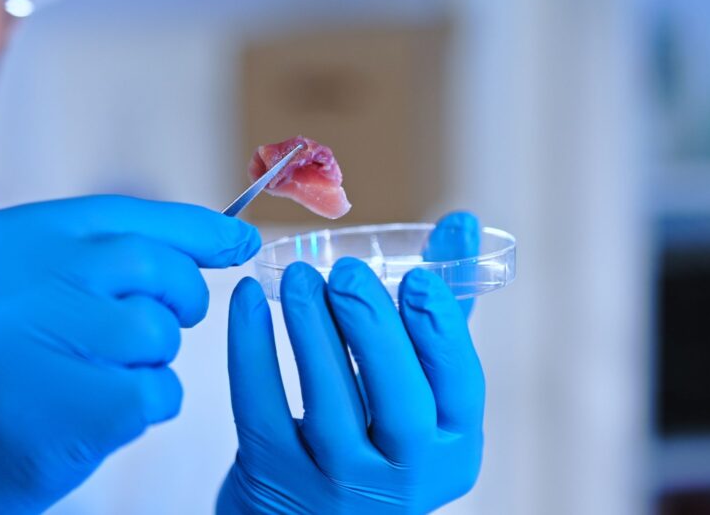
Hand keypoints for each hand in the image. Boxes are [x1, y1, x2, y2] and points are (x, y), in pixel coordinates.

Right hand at [0, 196, 260, 514]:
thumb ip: (70, 263)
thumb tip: (190, 249)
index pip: (115, 215)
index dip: (188, 227)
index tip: (236, 239)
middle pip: (145, 264)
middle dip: (180, 293)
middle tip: (173, 320)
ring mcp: (18, 345)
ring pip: (153, 330)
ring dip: (152, 359)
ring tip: (105, 377)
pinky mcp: (47, 413)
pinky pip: (151, 392)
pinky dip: (149, 404)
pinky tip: (106, 417)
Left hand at [218, 216, 484, 513]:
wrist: (312, 514)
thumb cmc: (379, 436)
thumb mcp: (424, 386)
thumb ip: (443, 309)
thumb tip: (462, 223)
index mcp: (451, 446)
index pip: (459, 387)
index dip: (440, 331)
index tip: (417, 276)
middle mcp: (404, 475)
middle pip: (397, 402)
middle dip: (372, 328)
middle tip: (344, 271)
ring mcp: (337, 483)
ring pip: (327, 406)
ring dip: (312, 332)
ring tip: (297, 275)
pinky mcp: (274, 477)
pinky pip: (260, 408)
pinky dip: (251, 351)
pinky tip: (248, 301)